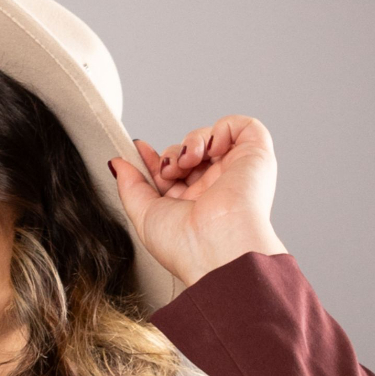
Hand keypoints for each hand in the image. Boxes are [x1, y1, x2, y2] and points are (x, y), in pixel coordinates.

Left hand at [109, 115, 287, 288]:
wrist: (216, 248)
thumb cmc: (184, 246)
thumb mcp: (143, 215)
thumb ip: (130, 186)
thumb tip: (118, 163)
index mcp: (192, 205)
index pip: (174, 171)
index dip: (157, 159)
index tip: (139, 150)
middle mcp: (215, 189)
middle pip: (190, 153)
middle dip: (172, 154)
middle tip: (168, 172)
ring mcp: (236, 172)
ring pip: (212, 138)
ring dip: (191, 142)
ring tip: (187, 163)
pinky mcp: (256, 157)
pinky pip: (243, 126)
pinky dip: (222, 129)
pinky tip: (210, 149)